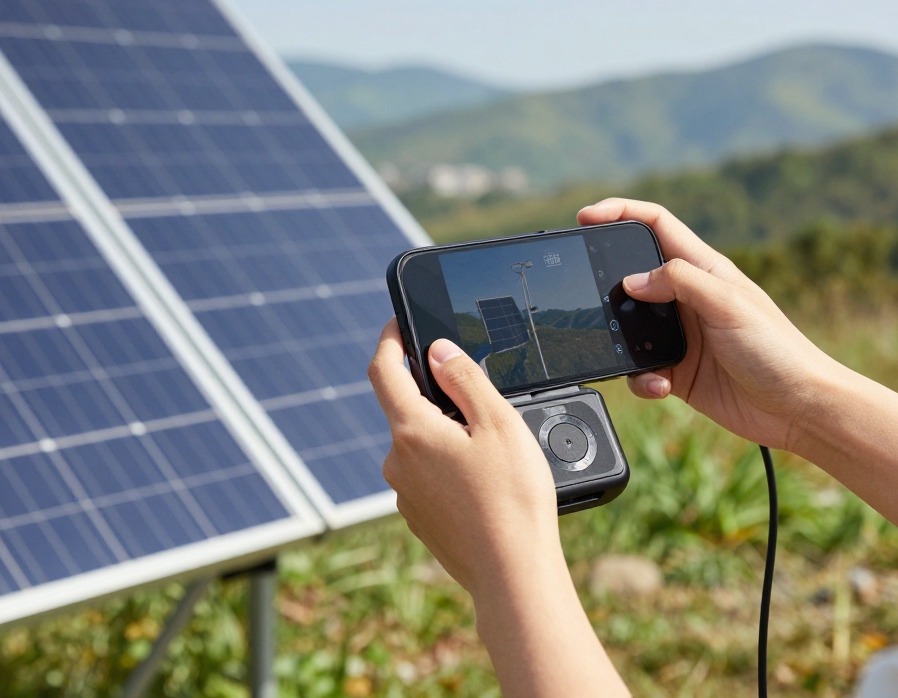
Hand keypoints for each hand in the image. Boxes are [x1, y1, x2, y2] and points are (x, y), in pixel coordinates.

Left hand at [367, 320, 560, 599]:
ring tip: (492, 454)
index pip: (383, 370)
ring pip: (420, 446)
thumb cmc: (512, 500)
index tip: (398, 323)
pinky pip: (428, 477)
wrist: (513, 575)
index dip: (390, 339)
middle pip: (406, 409)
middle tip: (480, 402)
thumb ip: (465, 379)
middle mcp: (397, 462)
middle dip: (435, 396)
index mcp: (411, 431)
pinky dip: (449, 468)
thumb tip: (437, 351)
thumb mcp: (499, 424)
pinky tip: (485, 485)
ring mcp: (405, 493)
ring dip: (446, 436)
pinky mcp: (419, 518)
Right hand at [577, 198, 840, 452]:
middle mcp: (689, 298)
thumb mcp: (727, 303)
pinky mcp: (678, 371)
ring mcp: (682, 335)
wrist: (798, 409)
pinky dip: (642, 378)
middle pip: (634, 274)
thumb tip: (632, 281)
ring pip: (630, 327)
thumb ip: (679, 281)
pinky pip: (642, 369)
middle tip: (585, 292)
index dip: (620, 213)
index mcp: (704, 269)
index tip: (587, 217)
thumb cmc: (778, 350)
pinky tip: (659, 386)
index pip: (656, 225)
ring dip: (623, 341)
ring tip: (636, 355)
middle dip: (607, 283)